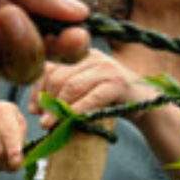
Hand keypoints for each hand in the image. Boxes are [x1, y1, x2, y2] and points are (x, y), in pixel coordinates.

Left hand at [30, 50, 157, 128]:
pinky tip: (69, 122)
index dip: (37, 87)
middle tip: (42, 120)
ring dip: (59, 108)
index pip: (50, 65)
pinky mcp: (118, 84)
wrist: (147, 104)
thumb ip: (63, 91)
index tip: (33, 109)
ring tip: (51, 124)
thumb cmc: (111, 99)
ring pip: (73, 86)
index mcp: (82, 55)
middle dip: (47, 100)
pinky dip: (78, 111)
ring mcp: (107, 68)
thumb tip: (35, 108)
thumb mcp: (85, 90)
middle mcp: (93, 57)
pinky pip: (92, 98)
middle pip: (60, 76)